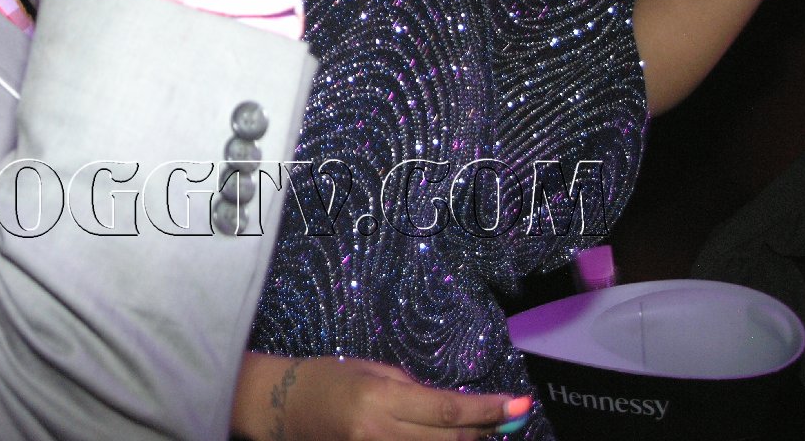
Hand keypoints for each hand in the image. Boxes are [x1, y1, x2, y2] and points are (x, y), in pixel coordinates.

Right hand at [233, 353, 530, 440]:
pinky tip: (449, 439)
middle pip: (450, 439)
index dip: (489, 410)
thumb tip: (457, 407)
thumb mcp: (375, 371)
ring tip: (484, 433)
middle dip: (486, 431)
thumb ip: (414, 390)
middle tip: (509, 420)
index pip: (448, 409)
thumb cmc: (329, 377)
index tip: (519, 404)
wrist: (285, 406)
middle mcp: (381, 432)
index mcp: (382, 398)